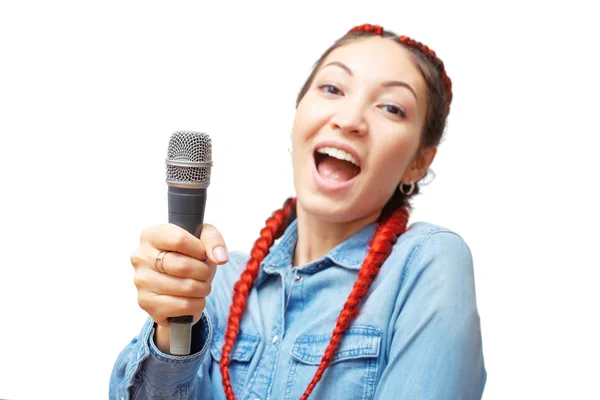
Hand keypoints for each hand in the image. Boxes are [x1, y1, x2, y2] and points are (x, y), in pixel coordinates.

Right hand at [130, 223, 227, 351]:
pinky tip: (192, 299)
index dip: (200, 249)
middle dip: (204, 271)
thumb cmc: (188, 256)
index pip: (179, 240)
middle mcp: (141, 257)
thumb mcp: (202, 239)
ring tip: (200, 285)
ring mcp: (141, 282)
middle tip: (205, 272)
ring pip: (186, 288)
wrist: (176, 282)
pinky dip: (197, 304)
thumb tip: (220, 258)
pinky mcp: (147, 303)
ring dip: (203, 288)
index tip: (203, 254)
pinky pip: (183, 306)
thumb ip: (213, 240)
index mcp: (151, 236)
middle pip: (184, 266)